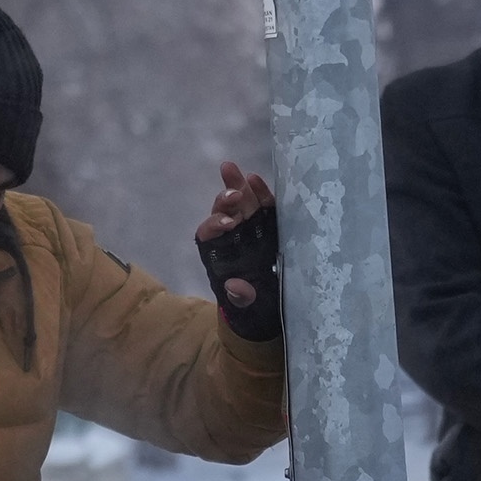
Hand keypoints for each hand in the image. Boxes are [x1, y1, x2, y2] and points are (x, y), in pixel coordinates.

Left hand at [196, 164, 281, 335]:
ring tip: (236, 171)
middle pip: (224, 212)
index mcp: (219, 254)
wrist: (269, 308)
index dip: (215, 225)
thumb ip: (241, 297)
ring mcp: (251, 228)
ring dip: (238, 187)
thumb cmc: (253, 307)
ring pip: (241, 203)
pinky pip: (264, 206)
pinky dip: (261, 193)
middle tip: (233, 194)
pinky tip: (256, 179)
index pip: (210, 233)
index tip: (227, 224)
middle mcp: (232, 237)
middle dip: (226, 200)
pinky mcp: (270, 226)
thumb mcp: (248, 307)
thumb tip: (234, 287)